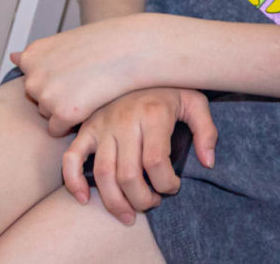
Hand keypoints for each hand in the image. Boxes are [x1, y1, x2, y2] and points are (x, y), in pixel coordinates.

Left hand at [11, 15, 153, 135]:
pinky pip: (58, 130)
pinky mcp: (62, 114)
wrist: (135, 47)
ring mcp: (46, 95)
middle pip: (39, 99)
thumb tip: (11, 57)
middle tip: (87, 79)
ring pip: (48, 114)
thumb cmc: (106, 42)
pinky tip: (92, 103)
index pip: (34, 78)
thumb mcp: (66, 42)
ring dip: (66, 108)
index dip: (59, 76)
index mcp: (33, 55)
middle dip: (60, 94)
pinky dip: (74, 122)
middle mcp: (33, 75)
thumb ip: (39, 56)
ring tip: (92, 88)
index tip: (77, 68)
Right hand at [60, 87, 216, 225]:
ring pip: (102, 173)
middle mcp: (124, 120)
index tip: (172, 187)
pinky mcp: (86, 128)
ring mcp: (102, 124)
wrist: (141, 64)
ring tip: (128, 215)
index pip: (156, 161)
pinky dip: (73, 181)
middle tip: (152, 204)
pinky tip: (84, 199)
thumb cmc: (169, 90)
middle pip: (128, 174)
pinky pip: (71, 158)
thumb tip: (208, 163)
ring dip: (114, 202)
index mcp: (153, 114)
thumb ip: (207, 131)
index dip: (166, 184)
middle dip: (142, 199)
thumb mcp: (195, 103)